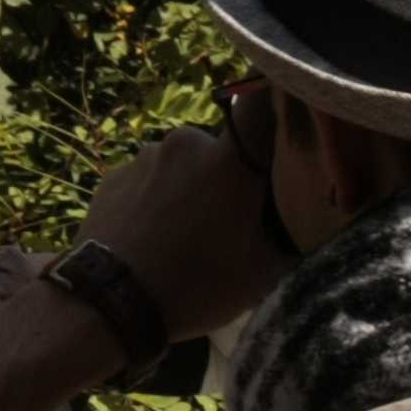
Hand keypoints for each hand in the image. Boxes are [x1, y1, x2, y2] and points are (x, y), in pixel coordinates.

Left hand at [73, 119, 291, 345]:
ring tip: (181, 236)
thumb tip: (303, 227)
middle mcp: (184, 144)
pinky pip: (146, 181)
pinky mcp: (110, 178)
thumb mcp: (261, 274)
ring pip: (180, 166)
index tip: (275, 137)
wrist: (107, 304)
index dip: (270, 111)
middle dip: (223, 177)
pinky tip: (150, 237)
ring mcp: (143, 159)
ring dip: (185, 189)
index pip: (259, 107)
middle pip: (217, 150)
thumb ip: (286, 238)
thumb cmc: (194, 286)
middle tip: (224, 221)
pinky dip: (152, 201)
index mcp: (228, 160)